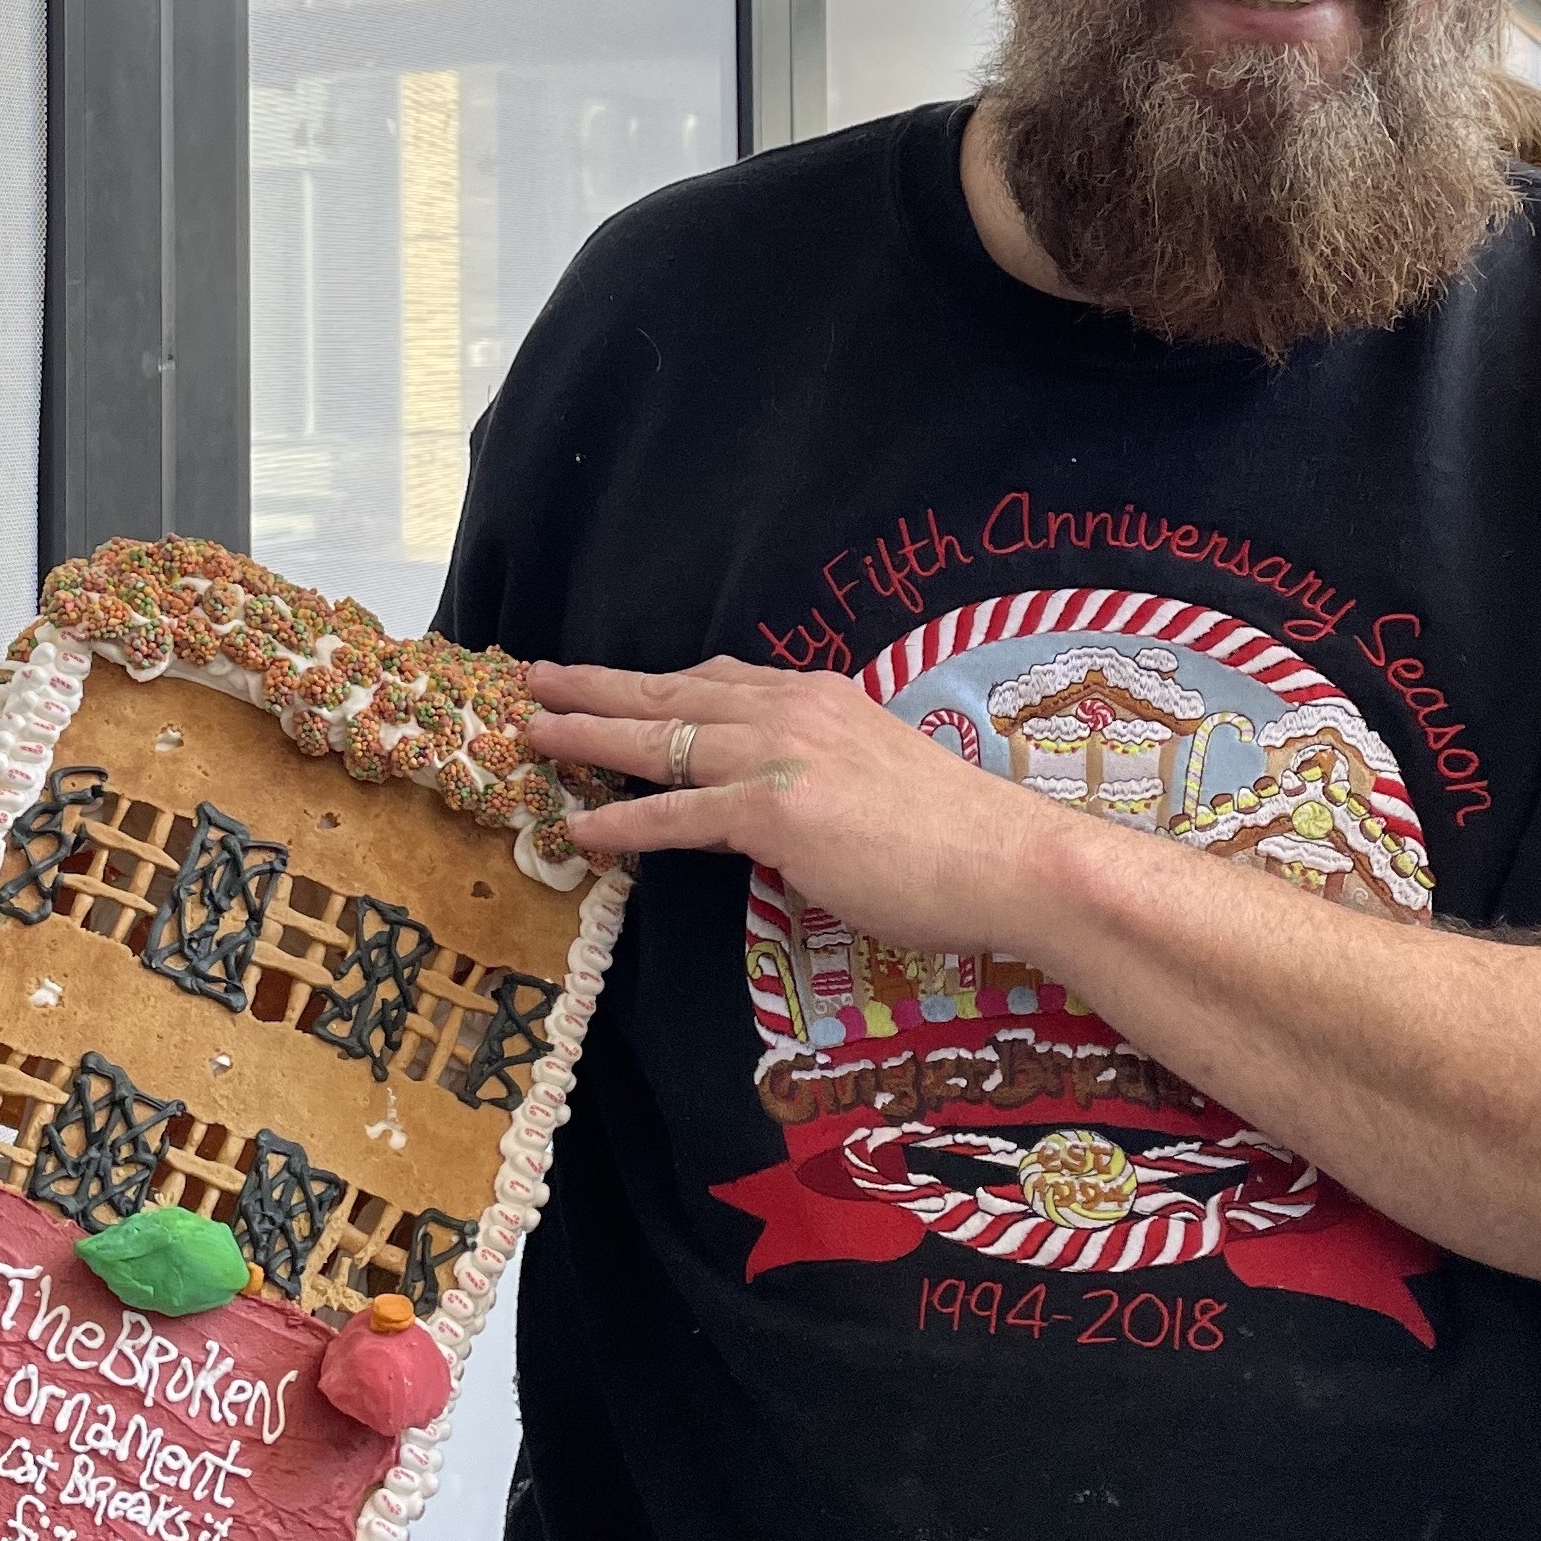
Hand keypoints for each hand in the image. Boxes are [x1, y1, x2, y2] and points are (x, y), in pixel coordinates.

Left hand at [526, 657, 1059, 953]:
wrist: (1008, 860)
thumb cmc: (955, 836)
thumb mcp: (873, 777)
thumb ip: (816, 775)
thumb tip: (776, 803)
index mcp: (817, 698)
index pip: (716, 681)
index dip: (655, 682)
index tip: (611, 679)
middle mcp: (791, 711)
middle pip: (671, 693)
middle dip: (597, 687)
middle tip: (537, 680)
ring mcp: (780, 756)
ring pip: (660, 741)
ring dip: (588, 736)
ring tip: (532, 732)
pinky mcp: (774, 811)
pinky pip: (677, 814)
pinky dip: (623, 820)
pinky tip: (580, 826)